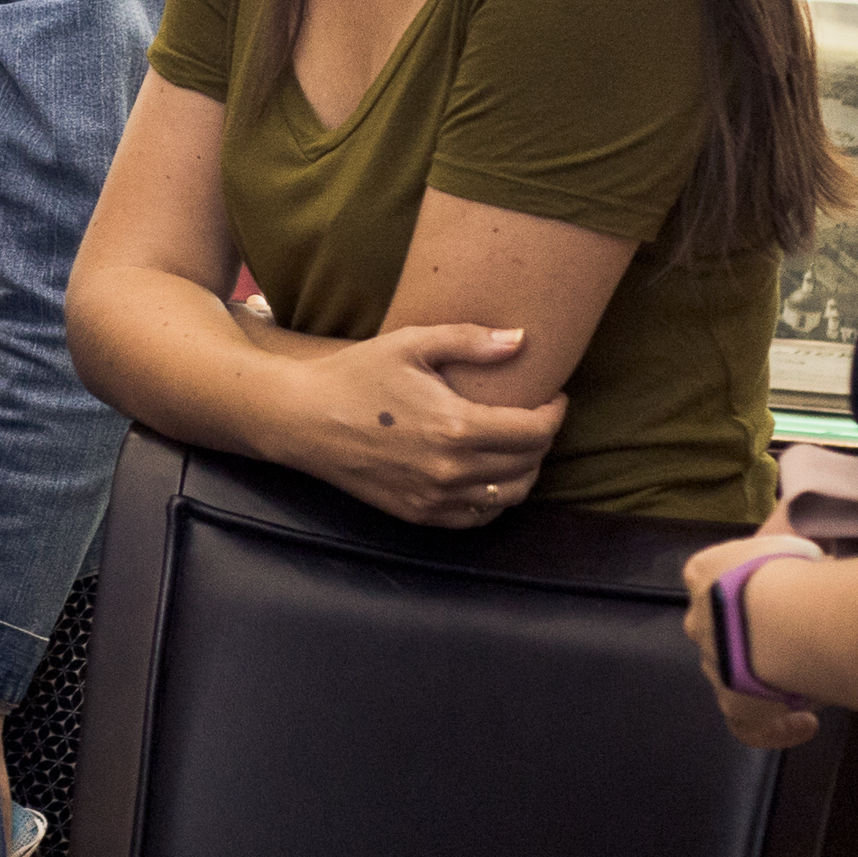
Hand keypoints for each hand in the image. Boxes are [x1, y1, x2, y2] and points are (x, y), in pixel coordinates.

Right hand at [295, 323, 565, 526]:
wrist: (302, 420)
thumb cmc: (356, 375)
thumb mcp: (411, 344)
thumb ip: (471, 341)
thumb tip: (521, 340)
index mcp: (456, 426)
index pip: (535, 431)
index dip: (555, 413)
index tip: (553, 397)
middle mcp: (451, 470)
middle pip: (529, 464)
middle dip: (543, 439)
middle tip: (536, 416)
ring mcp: (435, 498)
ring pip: (509, 496)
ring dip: (525, 471)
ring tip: (518, 445)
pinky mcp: (418, 514)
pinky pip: (478, 517)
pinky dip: (496, 499)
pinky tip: (490, 475)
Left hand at [680, 534, 827, 750]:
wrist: (784, 617)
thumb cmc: (789, 570)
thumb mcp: (790, 545)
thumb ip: (791, 553)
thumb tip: (814, 562)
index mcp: (704, 572)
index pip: (711, 578)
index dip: (745, 588)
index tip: (779, 595)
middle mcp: (699, 619)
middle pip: (721, 629)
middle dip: (753, 635)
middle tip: (798, 637)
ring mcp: (712, 664)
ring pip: (734, 673)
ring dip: (766, 675)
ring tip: (810, 674)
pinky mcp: (732, 705)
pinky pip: (749, 726)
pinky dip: (775, 729)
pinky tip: (805, 722)